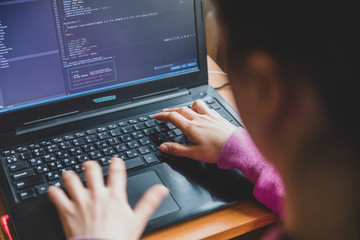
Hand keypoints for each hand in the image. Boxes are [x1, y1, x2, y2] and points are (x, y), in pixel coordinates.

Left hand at [48, 158, 168, 239]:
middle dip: (90, 165)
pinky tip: (54, 189)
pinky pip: (56, 195)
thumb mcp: (138, 221)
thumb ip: (149, 202)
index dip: (115, 162)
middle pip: (91, 170)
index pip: (116, 171)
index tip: (114, 160)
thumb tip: (162, 189)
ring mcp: (80, 201)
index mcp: (114, 195)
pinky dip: (53, 191)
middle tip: (89, 165)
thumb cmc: (117, 239)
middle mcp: (96, 194)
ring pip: (71, 178)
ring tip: (70, 174)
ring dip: (70, 175)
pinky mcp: (66, 211)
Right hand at [154, 100, 236, 163]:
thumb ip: (177, 149)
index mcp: (191, 127)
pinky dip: (200, 107)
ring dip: (186, 106)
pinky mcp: (217, 116)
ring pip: (194, 105)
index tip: (157, 116)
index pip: (172, 117)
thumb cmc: (217, 151)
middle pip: (181, 109)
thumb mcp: (194, 153)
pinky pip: (206, 107)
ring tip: (184, 110)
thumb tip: (163, 147)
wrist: (236, 147)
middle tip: (165, 112)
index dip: (162, 116)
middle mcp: (199, 119)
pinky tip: (202, 112)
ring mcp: (209, 116)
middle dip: (170, 110)